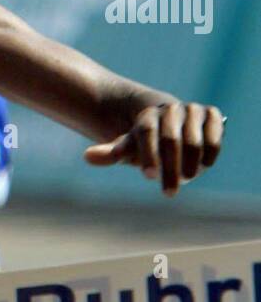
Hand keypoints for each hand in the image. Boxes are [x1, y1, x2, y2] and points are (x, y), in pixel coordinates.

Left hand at [84, 102, 223, 195]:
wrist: (172, 123)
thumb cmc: (146, 142)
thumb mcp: (128, 148)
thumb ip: (111, 153)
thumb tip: (87, 156)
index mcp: (147, 117)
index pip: (145, 134)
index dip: (148, 156)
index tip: (149, 177)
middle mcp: (170, 109)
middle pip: (170, 141)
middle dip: (170, 170)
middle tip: (168, 192)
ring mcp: (192, 110)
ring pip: (193, 141)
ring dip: (190, 164)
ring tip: (186, 178)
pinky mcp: (212, 114)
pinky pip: (214, 137)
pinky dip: (209, 154)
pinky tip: (203, 166)